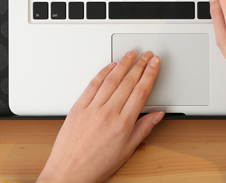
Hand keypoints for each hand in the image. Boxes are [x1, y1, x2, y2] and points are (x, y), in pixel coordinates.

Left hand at [37, 51, 163, 182]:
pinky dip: (102, 73)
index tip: (155, 64)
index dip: (150, 74)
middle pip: (128, 82)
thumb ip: (143, 129)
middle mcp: (107, 114)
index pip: (141, 92)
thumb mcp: (126, 151)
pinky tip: (110, 66)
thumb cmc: (95, 166)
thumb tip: (157, 115)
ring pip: (111, 80)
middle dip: (140, 65)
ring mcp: (91, 109)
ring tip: (131, 54)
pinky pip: (92, 85)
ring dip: (123, 64)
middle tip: (147, 55)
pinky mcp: (78, 107)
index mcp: (122, 125)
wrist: (68, 174)